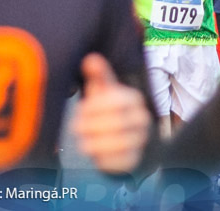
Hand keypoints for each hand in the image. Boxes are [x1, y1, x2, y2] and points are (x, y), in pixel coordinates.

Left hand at [72, 53, 150, 173]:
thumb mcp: (104, 92)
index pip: (114, 101)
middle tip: (76, 127)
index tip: (80, 110)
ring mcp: (141, 140)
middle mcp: (142, 119)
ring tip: (83, 141)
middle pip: (116, 123)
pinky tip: (94, 153)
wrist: (129, 138)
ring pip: (118, 143)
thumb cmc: (111, 110)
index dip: (93, 107)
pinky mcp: (136, 159)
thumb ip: (99, 76)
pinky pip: (119, 161)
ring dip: (95, 143)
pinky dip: (103, 158)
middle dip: (91, 126)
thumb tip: (91, 58)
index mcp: (134, 99)